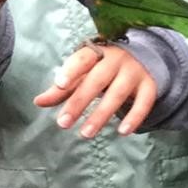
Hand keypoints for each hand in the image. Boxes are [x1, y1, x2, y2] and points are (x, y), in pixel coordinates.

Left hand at [33, 44, 156, 137]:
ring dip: (101, 115)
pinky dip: (134, 117)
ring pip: (117, 94)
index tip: (59, 85)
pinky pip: (144, 102)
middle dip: (79, 102)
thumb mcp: (82, 74)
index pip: (82, 59)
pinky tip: (123, 132)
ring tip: (85, 133)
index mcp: (96, 53)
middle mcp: (116, 60)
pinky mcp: (149, 86)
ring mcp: (134, 72)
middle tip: (63, 123)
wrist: (142, 58)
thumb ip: (61, 88)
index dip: (71, 71)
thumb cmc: (102, 68)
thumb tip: (38, 102)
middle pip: (97, 80)